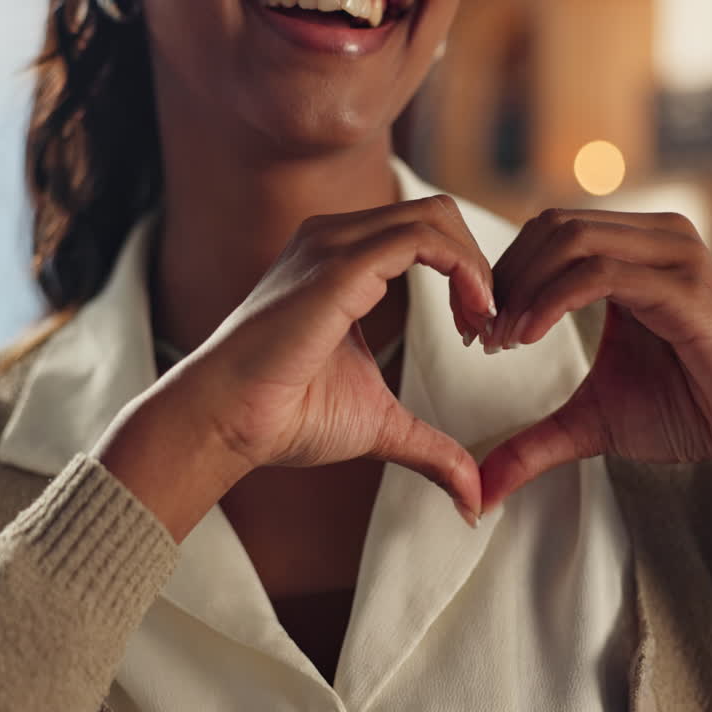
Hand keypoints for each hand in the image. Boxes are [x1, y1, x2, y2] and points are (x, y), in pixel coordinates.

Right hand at [100, 196, 495, 537]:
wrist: (225, 421)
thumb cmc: (285, 417)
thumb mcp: (379, 424)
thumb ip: (430, 447)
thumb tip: (474, 498)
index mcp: (340, 260)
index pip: (425, 232)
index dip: (467, 274)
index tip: (478, 331)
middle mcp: (335, 238)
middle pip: (437, 213)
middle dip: (478, 265)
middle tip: (486, 328)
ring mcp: (333, 245)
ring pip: (434, 217)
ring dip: (476, 268)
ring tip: (480, 325)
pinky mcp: (337, 267)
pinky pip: (421, 239)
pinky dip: (462, 269)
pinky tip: (469, 318)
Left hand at [476, 209, 711, 511]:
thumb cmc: (692, 411)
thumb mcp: (593, 422)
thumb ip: (535, 442)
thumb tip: (481, 488)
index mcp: (635, 253)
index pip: (548, 231)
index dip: (504, 273)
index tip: (481, 330)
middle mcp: (655, 241)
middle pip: (552, 225)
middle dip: (505, 277)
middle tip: (484, 334)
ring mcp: (674, 259)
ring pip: (570, 239)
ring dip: (522, 287)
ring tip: (503, 340)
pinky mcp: (685, 291)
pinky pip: (599, 275)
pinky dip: (551, 301)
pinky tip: (527, 338)